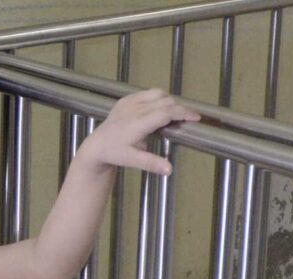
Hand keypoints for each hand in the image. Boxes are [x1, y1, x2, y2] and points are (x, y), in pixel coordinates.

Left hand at [79, 88, 199, 175]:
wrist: (96, 145)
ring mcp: (129, 102)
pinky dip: (157, 98)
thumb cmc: (114, 153)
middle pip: (165, 102)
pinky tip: (158, 109)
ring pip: (157, 93)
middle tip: (186, 120)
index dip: (183, 113)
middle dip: (179, 109)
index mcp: (138, 123)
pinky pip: (147, 93)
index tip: (196, 117)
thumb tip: (170, 170)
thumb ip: (152, 163)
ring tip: (173, 115)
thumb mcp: (132, 160)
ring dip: (168, 101)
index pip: (167, 112)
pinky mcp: (125, 99)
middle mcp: (135, 109)